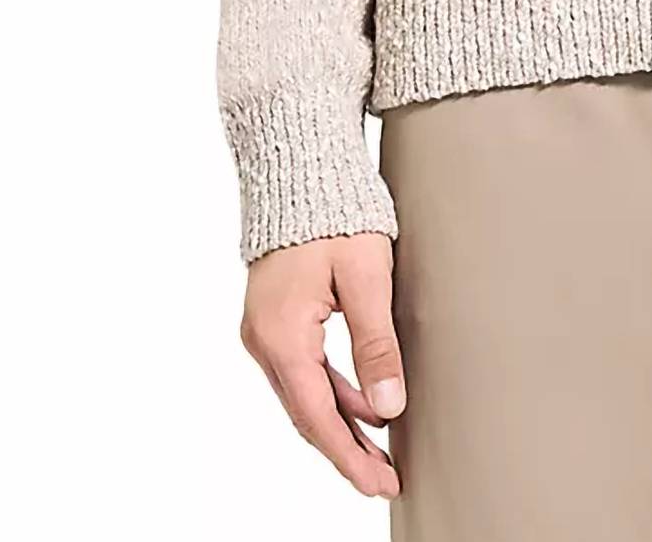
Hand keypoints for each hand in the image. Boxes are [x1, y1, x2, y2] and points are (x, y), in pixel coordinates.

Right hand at [240, 232, 403, 498]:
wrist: (299, 168)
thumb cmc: (336, 213)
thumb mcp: (367, 276)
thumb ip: (376, 344)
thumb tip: (388, 408)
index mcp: (282, 337)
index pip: (318, 418)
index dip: (350, 457)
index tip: (381, 483)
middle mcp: (263, 341)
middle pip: (307, 414)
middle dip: (346, 451)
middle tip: (385, 479)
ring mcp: (264, 331)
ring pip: (304, 395)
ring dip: (340, 424)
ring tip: (380, 452)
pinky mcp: (273, 319)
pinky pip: (302, 371)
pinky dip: (330, 394)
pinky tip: (361, 405)